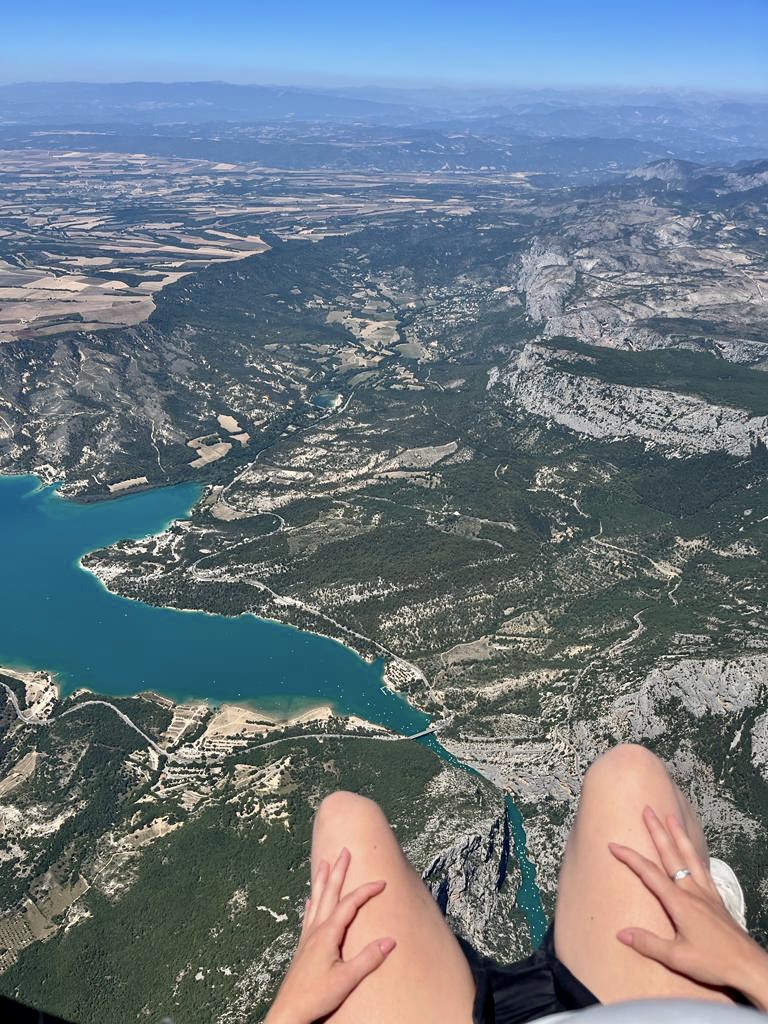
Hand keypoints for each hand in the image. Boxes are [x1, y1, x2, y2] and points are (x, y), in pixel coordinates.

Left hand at [265, 848, 395, 1023]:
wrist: (289, 1011)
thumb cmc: (316, 996)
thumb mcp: (347, 979)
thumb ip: (368, 959)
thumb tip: (390, 940)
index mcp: (328, 933)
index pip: (349, 904)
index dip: (366, 891)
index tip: (382, 882)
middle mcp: (316, 930)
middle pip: (329, 893)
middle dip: (338, 871)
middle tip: (344, 851)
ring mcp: (308, 937)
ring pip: (316, 900)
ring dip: (322, 879)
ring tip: (324, 862)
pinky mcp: (303, 947)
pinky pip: (309, 915)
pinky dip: (312, 902)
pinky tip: (310, 899)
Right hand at [609, 805, 767, 1007]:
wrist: (748, 965)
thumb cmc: (713, 963)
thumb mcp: (677, 958)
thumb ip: (648, 943)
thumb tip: (621, 933)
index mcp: (679, 902)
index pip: (649, 873)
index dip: (630, 857)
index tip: (613, 845)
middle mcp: (693, 891)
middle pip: (671, 854)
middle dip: (657, 831)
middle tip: (647, 810)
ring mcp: (707, 893)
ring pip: (690, 856)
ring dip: (679, 835)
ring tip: (671, 817)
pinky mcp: (717, 899)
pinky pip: (704, 868)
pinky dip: (695, 854)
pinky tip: (694, 851)